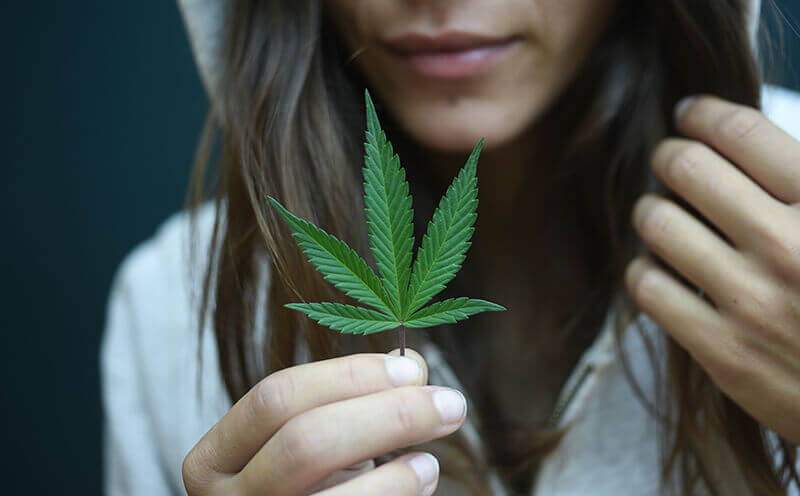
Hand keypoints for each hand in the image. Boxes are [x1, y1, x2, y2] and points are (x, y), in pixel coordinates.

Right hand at [182, 347, 466, 494]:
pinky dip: (399, 493)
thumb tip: (415, 367)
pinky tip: (420, 479)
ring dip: (399, 471)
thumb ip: (353, 399)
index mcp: (216, 458)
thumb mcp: (314, 440)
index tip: (412, 369)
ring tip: (431, 459)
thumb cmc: (304, 487)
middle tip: (449, 404)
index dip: (348, 376)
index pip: (276, 397)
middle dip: (388, 415)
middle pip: (307, 441)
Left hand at [626, 94, 799, 442]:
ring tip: (660, 213)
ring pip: (657, 223)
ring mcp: (752, 301)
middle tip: (669, 160)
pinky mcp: (724, 350)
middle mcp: (788, 246)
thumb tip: (742, 136)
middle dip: (669, 155)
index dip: (702, 114)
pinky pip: (648, 288)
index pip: (740, 132)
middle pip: (687, 168)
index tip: (689, 114)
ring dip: (651, 210)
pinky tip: (660, 269)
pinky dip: (645, 269)